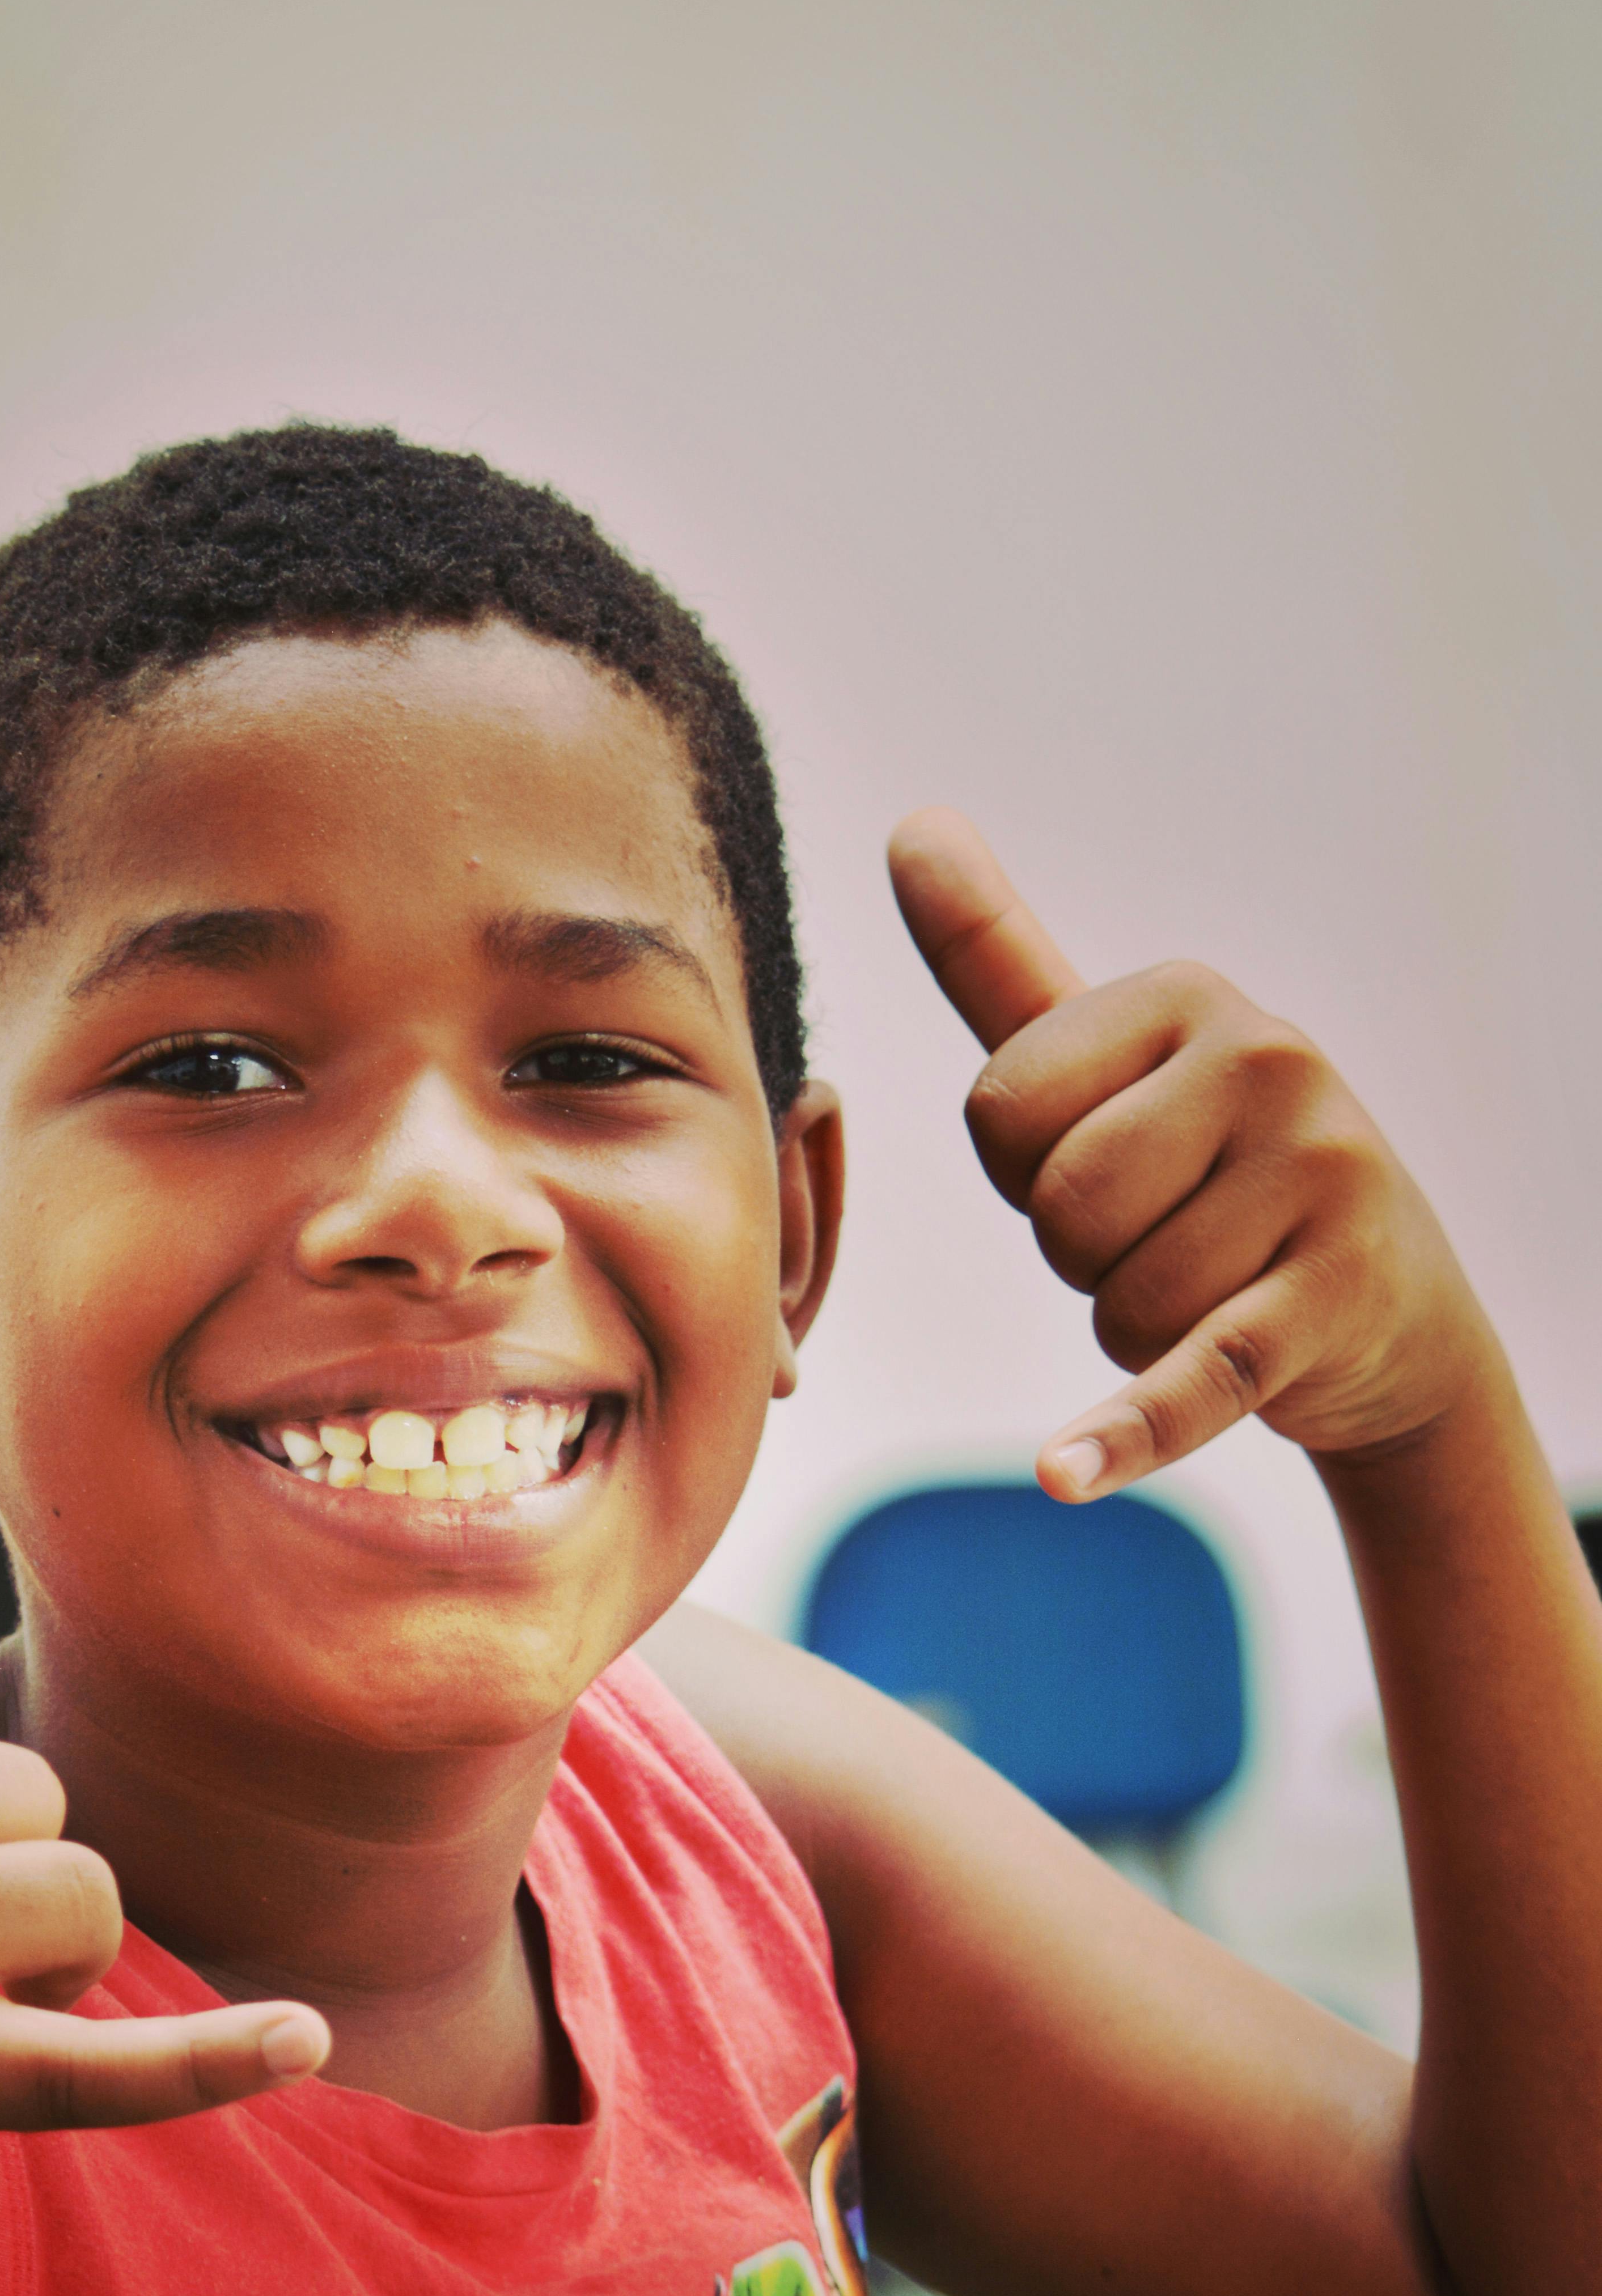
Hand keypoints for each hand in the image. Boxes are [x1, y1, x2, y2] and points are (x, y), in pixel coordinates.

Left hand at [887, 810, 1490, 1500]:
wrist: (1386, 1312)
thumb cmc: (1208, 1176)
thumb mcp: (1111, 1062)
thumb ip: (1001, 960)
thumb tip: (909, 824)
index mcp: (1190, 996)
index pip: (998, 1111)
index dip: (1028, 1172)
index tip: (1113, 1161)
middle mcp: (1268, 1062)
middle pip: (1054, 1207)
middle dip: (1084, 1254)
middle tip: (1169, 1236)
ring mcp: (1315, 1181)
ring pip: (1111, 1299)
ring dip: (1136, 1327)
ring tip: (1216, 1286)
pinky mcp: (1329, 1306)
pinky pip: (1192, 1377)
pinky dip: (1128, 1434)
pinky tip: (1066, 1470)